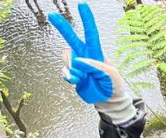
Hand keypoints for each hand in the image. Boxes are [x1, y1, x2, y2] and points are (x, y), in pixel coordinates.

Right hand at [49, 3, 135, 122]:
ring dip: (73, 67)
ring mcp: (77, 65)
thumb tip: (78, 60)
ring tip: (85, 77)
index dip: (87, 19)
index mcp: (97, 52)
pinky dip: (69, 77)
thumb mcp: (111, 75)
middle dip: (62, 26)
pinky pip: (64, 72)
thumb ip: (96, 66)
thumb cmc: (113, 85)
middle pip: (72, 37)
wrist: (108, 101)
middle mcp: (85, 55)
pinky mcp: (72, 75)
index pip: (91, 33)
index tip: (82, 5)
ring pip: (66, 57)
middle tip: (52, 15)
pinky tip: (76, 81)